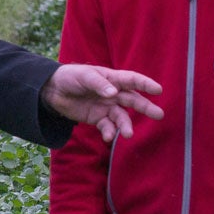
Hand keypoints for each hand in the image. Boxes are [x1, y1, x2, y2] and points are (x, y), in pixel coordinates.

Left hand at [41, 64, 164, 142]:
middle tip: (159, 115)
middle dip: (146, 107)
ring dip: (125, 125)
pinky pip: (107, 126)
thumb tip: (113, 93)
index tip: (158, 90)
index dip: (145, 84)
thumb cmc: (71, 77)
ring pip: (121, 117)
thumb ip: (99, 84)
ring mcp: (106, 107)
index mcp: (112, 78)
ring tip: (128, 134)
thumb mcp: (84, 76)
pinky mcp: (97, 119)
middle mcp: (113, 93)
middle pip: (133, 100)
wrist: (53, 91)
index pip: (132, 80)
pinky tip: (107, 137)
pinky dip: (108, 132)